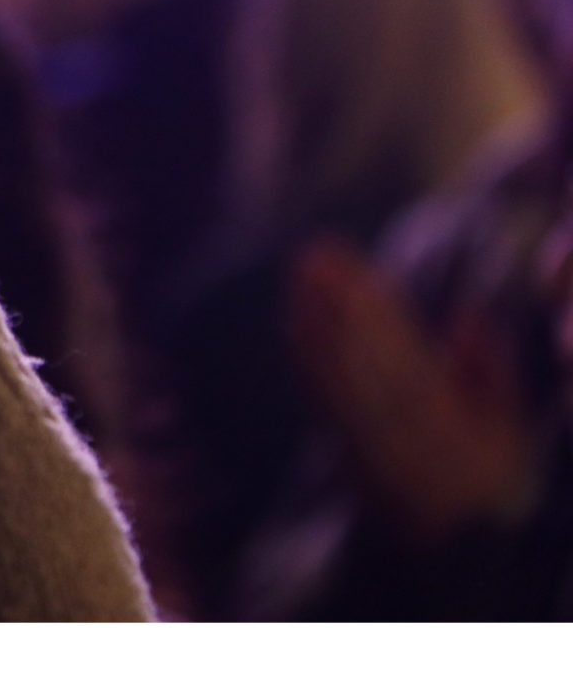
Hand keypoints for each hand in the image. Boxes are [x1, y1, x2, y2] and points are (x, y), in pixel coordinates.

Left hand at [288, 235, 535, 543]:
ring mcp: (368, 444)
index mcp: (451, 428)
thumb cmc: (492, 478)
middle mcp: (403, 435)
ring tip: (300, 273)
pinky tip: (294, 322)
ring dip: (316, 322)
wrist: (453, 549)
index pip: (409, 359)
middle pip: (364, 360)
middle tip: (315, 255)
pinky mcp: (344, 452)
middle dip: (339, 306)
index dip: (381, 313)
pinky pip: (323, 400)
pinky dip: (308, 360)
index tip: (362, 272)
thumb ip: (493, 375)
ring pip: (339, 375)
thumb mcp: (510, 433)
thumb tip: (470, 316)